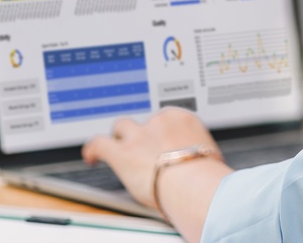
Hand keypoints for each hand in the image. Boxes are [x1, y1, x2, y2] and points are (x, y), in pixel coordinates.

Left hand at [82, 107, 231, 241]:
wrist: (194, 182)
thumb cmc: (207, 174)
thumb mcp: (212, 156)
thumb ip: (201, 154)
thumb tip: (208, 165)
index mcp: (183, 119)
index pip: (168, 119)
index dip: (163, 133)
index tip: (164, 143)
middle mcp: (159, 122)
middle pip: (144, 121)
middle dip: (142, 132)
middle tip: (143, 146)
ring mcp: (139, 135)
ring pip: (121, 127)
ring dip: (119, 137)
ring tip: (117, 147)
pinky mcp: (121, 152)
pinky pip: (99, 144)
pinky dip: (93, 149)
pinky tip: (90, 156)